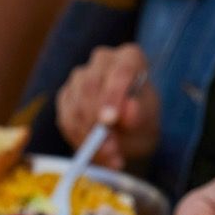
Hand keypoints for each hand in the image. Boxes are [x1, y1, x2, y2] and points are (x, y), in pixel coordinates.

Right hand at [55, 44, 159, 169]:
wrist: (128, 133)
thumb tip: (129, 109)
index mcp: (129, 57)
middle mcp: (102, 61)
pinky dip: (78, 139)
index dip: (112, 96)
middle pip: (90, 86)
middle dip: (96, 121)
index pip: (119, 71)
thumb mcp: (148, 119)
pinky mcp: (66, 98)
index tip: (109, 120)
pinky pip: (66, 119)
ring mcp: (80, 78)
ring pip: (75, 105)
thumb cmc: (142, 120)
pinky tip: (95, 153)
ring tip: (108, 157)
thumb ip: (140, 113)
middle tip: (110, 149)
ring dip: (88, 136)